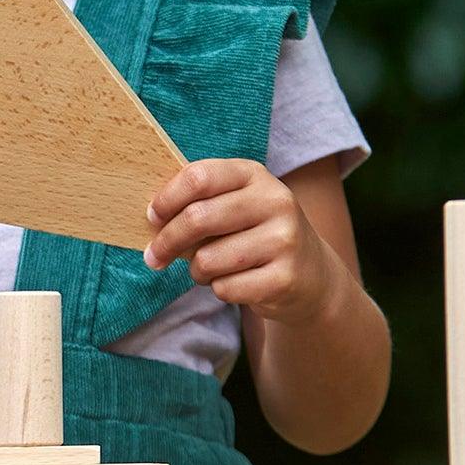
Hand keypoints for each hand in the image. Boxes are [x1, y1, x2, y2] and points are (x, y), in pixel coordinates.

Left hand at [143, 157, 340, 321]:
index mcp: (255, 175)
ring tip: (210, 269)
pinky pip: (224, 288)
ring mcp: (284, 240)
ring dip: (196, 271)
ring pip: (207, 260)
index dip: (167, 198)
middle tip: (153, 256)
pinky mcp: (284, 278)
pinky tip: (235, 282)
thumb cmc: (255, 234)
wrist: (312, 274)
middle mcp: (275, 202)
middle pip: (197, 218)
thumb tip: (152, 218)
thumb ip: (200, 202)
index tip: (152, 217)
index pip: (199, 177)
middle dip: (166, 242)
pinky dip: (218, 289)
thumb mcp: (236, 205)